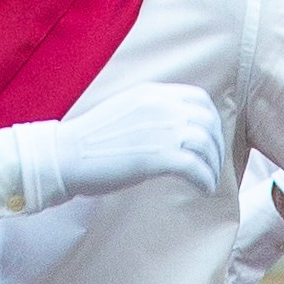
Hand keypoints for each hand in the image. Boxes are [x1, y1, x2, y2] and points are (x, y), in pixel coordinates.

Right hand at [55, 82, 225, 202]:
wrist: (66, 155)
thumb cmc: (90, 140)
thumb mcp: (125, 111)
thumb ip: (151, 112)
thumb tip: (174, 129)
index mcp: (152, 93)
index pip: (200, 99)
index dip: (212, 121)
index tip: (210, 140)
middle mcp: (161, 106)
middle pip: (208, 122)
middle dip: (217, 146)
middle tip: (213, 165)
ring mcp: (160, 130)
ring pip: (206, 144)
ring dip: (213, 165)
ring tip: (208, 181)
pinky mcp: (157, 157)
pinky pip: (196, 167)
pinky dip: (205, 180)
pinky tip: (202, 190)